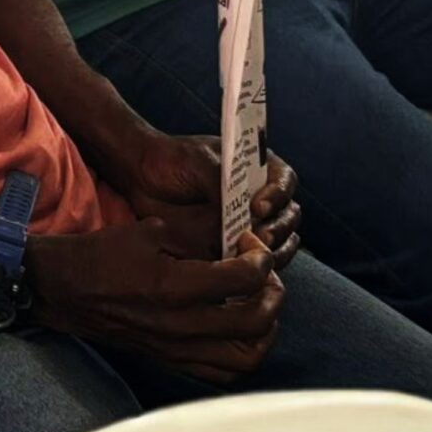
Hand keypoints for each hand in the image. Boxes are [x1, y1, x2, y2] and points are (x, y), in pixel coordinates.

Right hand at [26, 222, 283, 381]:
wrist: (64, 290)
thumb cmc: (103, 254)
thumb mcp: (150, 230)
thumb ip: (197, 238)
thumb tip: (236, 244)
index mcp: (174, 285)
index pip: (244, 278)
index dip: (261, 257)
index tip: (252, 244)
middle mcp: (180, 324)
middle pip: (256, 321)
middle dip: (273, 293)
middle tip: (266, 274)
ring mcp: (177, 348)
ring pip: (247, 357)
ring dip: (264, 329)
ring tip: (258, 304)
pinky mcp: (171, 360)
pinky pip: (222, 372)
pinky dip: (240, 353)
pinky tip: (236, 329)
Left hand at [116, 132, 302, 271]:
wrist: (143, 177)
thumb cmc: (173, 160)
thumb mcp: (197, 161)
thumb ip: (219, 180)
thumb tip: (240, 208)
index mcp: (258, 168)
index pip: (284, 181)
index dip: (278, 195)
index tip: (258, 206)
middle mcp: (261, 198)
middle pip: (288, 217)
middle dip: (278, 228)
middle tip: (259, 237)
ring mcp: (249, 225)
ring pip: (278, 244)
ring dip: (271, 251)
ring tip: (249, 254)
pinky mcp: (233, 248)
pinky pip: (253, 263)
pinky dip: (253, 269)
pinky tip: (240, 271)